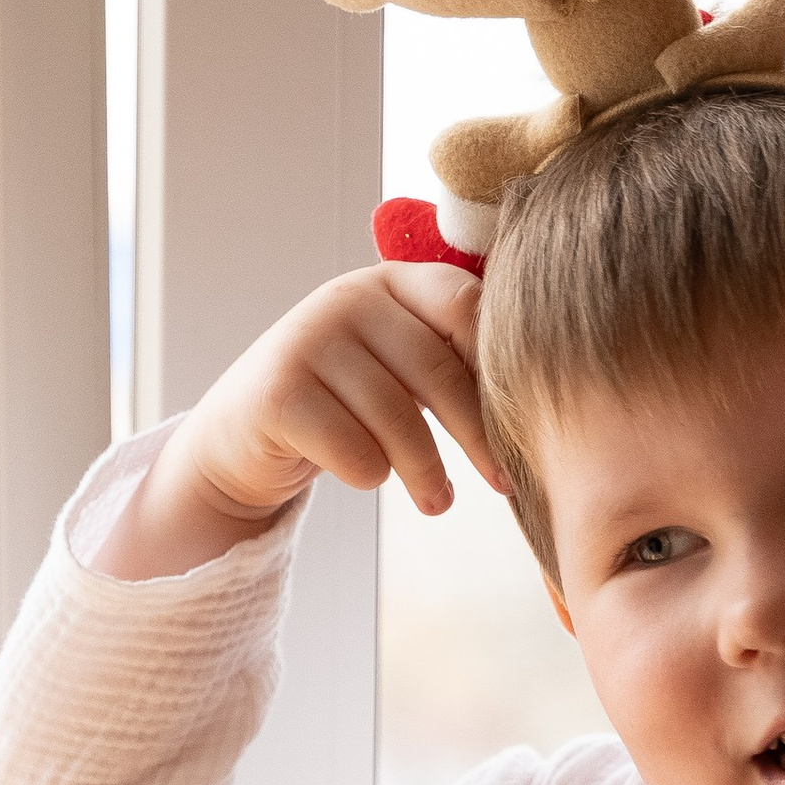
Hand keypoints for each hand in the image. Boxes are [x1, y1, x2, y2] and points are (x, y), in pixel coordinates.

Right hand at [95, 261, 502, 580]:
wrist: (245, 437)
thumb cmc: (344, 404)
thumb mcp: (398, 367)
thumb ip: (451, 359)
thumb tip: (539, 400)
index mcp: (389, 282)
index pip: (464, 304)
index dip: (498, 365)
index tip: (523, 420)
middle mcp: (345, 298)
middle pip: (437, 370)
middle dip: (478, 436)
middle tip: (502, 483)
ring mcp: (305, 341)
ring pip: (398, 418)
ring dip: (427, 472)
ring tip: (438, 501)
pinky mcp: (276, 395)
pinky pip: (354, 450)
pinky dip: (369, 475)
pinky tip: (364, 476)